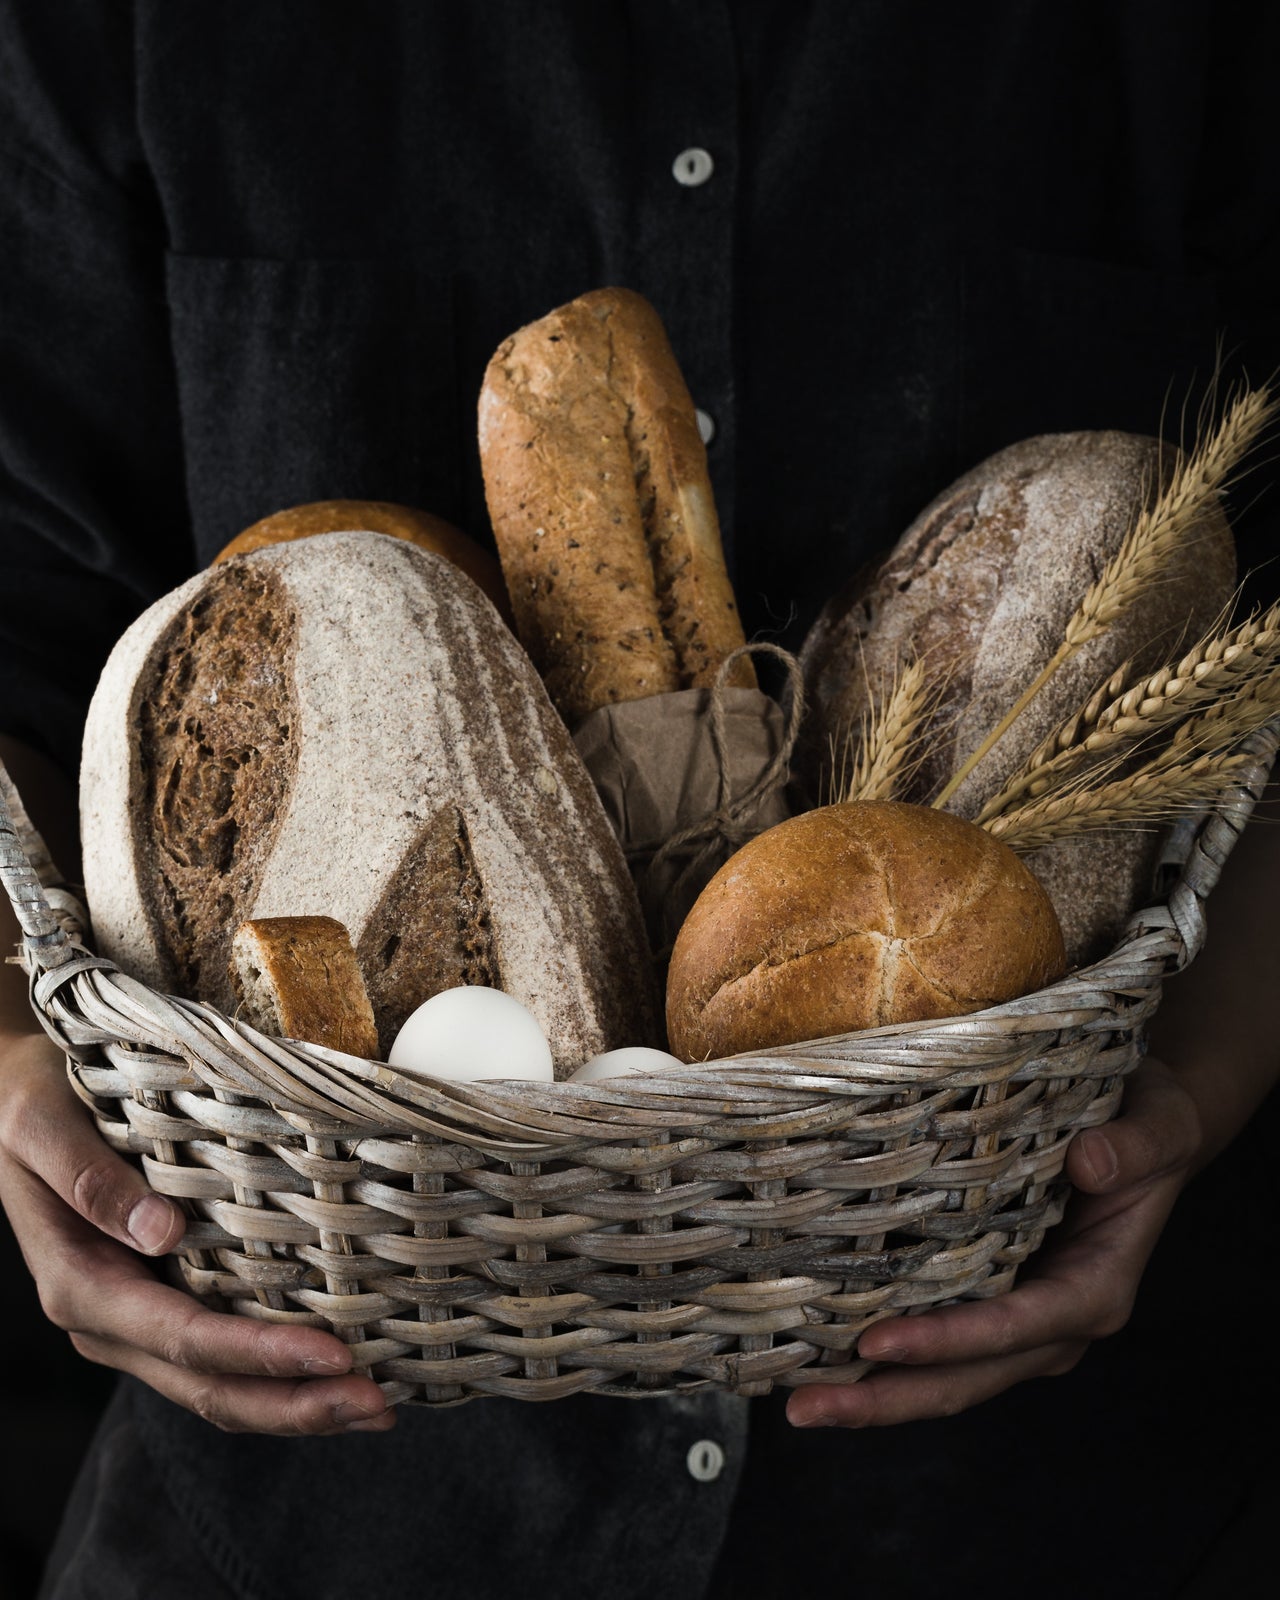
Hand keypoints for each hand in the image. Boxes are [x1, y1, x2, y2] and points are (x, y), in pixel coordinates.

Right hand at [0, 1029, 395, 1435]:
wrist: (10, 1100)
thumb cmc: (31, 1103)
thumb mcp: (42, 1128)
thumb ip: (91, 1182)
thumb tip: (161, 1230)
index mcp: (80, 1285)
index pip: (183, 1338)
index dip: (260, 1354)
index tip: (335, 1354)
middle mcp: (109, 1322)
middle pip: (208, 1388)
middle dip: (295, 1405)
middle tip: (377, 1409)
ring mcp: (135, 1322)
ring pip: (217, 1388)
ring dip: (295, 1405)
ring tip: (374, 1411)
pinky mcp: (161, 1304)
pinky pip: (220, 1359)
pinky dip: (278, 1377)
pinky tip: (336, 1374)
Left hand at [785, 1054, 1201, 1427]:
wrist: (1145, 1132)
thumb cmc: (1149, 1129)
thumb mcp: (1158, 1127)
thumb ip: (1134, 1145)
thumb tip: (1089, 1159)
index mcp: (1094, 1292)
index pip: (1012, 1330)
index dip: (945, 1342)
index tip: (876, 1345)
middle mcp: (1053, 1325)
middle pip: (964, 1379)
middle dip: (886, 1399)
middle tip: (805, 1408)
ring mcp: (1018, 1323)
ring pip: (943, 1377)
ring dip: (874, 1394)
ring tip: (800, 1402)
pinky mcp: (988, 1303)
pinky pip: (934, 1347)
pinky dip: (882, 1362)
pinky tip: (821, 1359)